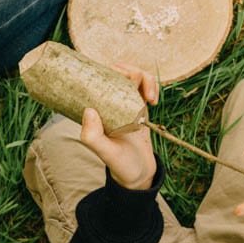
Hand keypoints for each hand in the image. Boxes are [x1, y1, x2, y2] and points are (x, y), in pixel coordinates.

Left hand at [80, 64, 158, 189]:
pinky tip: (154, 102)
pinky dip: (152, 87)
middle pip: (117, 71)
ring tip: (151, 99)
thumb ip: (93, 136)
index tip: (119, 75)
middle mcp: (109, 102)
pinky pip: (146, 86)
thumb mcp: (105, 153)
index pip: (97, 77)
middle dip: (128, 71)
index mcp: (96, 109)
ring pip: (134, 75)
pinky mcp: (139, 105)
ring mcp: (125, 102)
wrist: (139, 174)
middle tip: (135, 84)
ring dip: (145, 79)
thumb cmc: (119, 164)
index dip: (106, 69)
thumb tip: (89, 109)